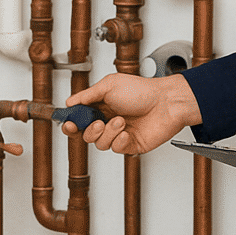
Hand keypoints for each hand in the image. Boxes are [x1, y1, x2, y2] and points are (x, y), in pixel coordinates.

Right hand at [61, 73, 202, 154]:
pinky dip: (120, 141)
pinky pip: (116, 149)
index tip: (68, 124)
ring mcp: (119, 134)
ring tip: (121, 121)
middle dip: (89, 130)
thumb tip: (70, 102)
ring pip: (100, 143)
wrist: (166, 103)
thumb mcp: (110, 85)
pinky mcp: (130, 145)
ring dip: (108, 133)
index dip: (71, 124)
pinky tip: (128, 132)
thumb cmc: (142, 91)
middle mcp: (108, 120)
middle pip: (86, 135)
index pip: (79, 119)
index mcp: (101, 105)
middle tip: (99, 122)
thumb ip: (88, 95)